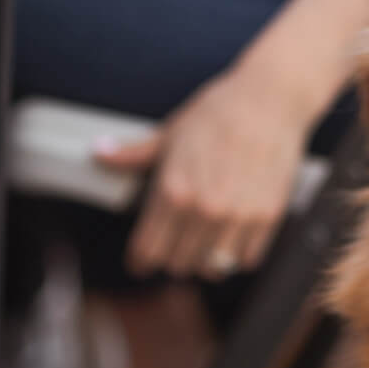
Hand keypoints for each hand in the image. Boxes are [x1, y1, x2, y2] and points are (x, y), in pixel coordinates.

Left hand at [94, 71, 307, 279]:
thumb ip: (134, 154)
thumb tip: (99, 153)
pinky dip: (237, 255)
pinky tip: (232, 237)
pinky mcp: (267, 217)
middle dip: (172, 257)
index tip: (142, 262)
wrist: (269, 99)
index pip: (147, 251)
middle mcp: (203, 209)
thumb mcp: (170, 134)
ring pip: (212, 268)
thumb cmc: (218, 112)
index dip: (140, 261)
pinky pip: (246, 260)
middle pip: (178, 265)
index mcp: (173, 191)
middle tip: (176, 244)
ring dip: (205, 260)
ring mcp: (237, 215)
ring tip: (204, 245)